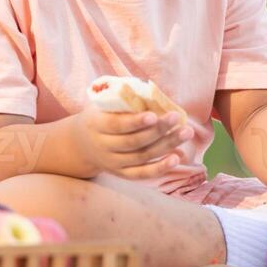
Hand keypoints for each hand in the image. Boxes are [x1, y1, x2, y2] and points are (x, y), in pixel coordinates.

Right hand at [73, 104, 192, 179]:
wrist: (81, 143)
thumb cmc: (99, 116)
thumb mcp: (102, 104)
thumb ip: (122, 99)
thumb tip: (152, 92)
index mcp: (95, 124)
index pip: (116, 125)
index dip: (135, 122)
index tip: (154, 114)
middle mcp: (102, 146)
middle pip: (133, 142)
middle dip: (157, 130)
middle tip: (176, 117)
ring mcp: (112, 162)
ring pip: (142, 157)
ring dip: (166, 145)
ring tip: (186, 132)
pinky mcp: (121, 173)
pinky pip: (142, 174)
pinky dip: (160, 168)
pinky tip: (177, 158)